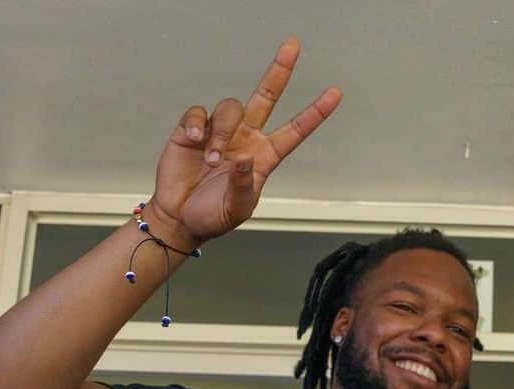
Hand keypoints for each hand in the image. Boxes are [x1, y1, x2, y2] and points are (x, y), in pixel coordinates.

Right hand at [148, 39, 340, 247]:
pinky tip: (193, 143)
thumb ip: (244, 185)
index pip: (294, 132)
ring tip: (211, 161)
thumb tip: (245, 159)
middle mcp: (245, 138)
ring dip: (221, 133)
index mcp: (263, 157)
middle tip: (293, 46)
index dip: (314, 113)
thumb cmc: (212, 216)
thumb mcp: (236, 209)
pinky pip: (198, 113)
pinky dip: (196, 126)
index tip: (334, 94)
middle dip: (280, 70)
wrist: (179, 217)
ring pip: (230, 108)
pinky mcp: (193, 129)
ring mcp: (221, 131)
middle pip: (266, 96)